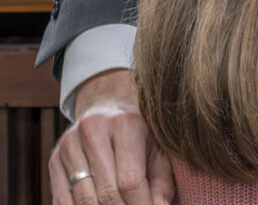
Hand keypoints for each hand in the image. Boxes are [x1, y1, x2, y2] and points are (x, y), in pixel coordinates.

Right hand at [49, 68, 175, 204]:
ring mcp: (70, 144)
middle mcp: (94, 131)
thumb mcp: (156, 148)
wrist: (106, 104)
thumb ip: (160, 181)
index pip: (130, 180)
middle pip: (106, 193)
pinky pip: (62, 200)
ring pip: (84, 200)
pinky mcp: (54, 159)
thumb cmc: (137, 131)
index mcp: (125, 124)